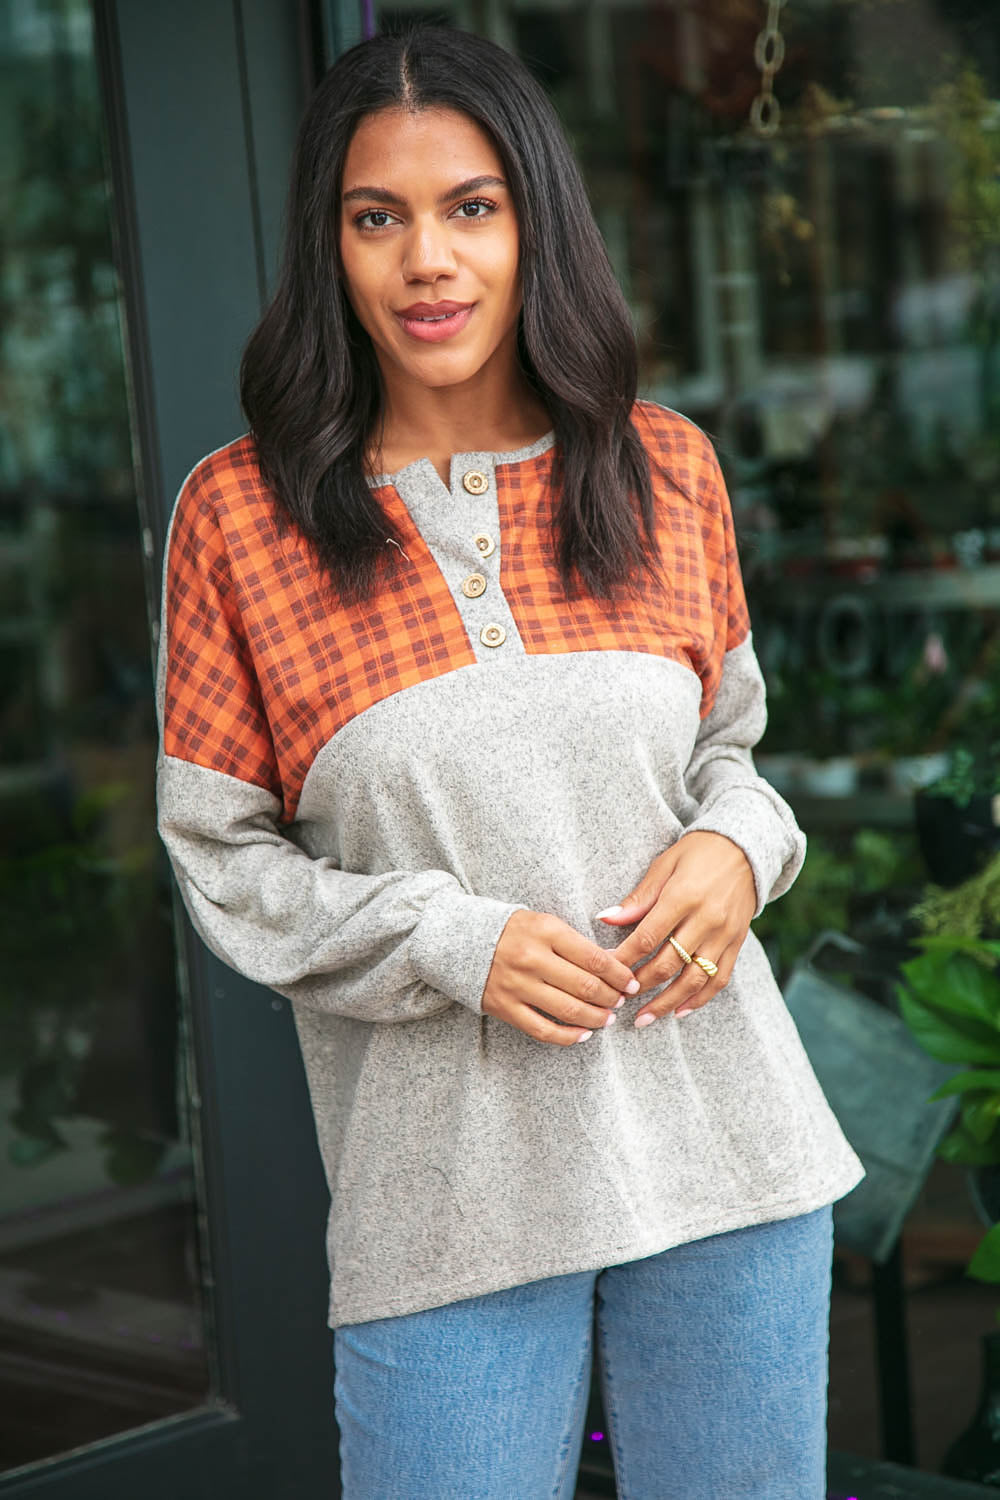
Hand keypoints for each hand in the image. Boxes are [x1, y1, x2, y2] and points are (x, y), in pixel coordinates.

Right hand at [482, 910, 640, 1046]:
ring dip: (596, 1018)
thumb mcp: (544, 923)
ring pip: (569, 1010)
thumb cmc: (512, 931)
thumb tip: (614, 964)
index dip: (620, 975)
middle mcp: (532, 958)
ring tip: (607, 1018)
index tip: (631, 983)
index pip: (595, 958)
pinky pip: (543, 1030)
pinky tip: (583, 1034)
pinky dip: (568, 1036)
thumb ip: (576, 943)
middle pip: (586, 986)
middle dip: (611, 997)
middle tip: (621, 1000)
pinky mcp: (505, 1007)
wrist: (460, 940)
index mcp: (546, 931)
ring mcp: (517, 985)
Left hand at [597, 832, 755, 1027]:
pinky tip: (679, 1011)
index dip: (624, 959)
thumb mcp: (664, 866)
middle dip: (641, 985)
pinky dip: (700, 999)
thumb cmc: (697, 853)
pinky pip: (719, 979)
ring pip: (695, 979)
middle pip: (669, 963)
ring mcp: (725, 934)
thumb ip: (638, 898)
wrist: (746, 847)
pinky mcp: (737, 943)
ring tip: (644, 1018)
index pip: (648, 938)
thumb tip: (605, 919)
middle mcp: (707, 919)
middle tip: (618, 1000)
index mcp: (684, 897)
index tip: (605, 973)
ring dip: (667, 1002)